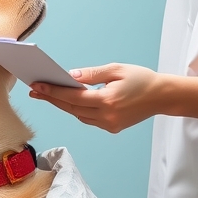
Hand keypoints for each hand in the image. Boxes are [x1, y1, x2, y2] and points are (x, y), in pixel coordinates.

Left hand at [29, 63, 161, 133]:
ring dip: (64, 105)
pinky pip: (89, 119)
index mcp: (107, 101)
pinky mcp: (112, 127)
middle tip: (35, 90)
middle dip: (52, 98)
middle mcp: (106, 116)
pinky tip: (70, 101)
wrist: (162, 97)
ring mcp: (109, 124)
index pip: (73, 96)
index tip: (37, 85)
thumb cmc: (141, 79)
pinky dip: (78, 110)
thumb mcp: (116, 69)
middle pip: (72, 108)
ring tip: (48, 94)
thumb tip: (71, 76)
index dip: (53, 91)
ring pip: (79, 115)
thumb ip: (92, 74)